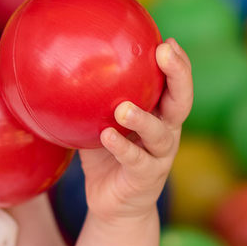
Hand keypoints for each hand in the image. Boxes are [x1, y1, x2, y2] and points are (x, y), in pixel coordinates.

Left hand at [77, 38, 192, 223]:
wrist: (113, 205)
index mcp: (161, 114)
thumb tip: (64, 62)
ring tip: (124, 108)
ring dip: (143, 119)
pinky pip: (136, 161)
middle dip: (177, 75)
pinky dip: (121, 148)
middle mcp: (167, 132)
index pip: (176, 84)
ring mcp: (159, 157)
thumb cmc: (106, 154)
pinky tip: (106, 135)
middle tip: (164, 53)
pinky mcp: (146, 179)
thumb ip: (93, 98)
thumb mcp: (100, 121)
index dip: (177, 63)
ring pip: (160, 134)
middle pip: (182, 101)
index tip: (167, 41)